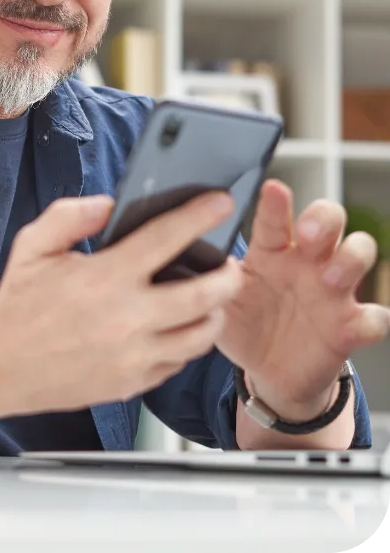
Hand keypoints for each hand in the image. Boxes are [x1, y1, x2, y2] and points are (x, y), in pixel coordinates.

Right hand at [0, 191, 242, 414]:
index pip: (165, 239)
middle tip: (230, 263)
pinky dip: (186, 343)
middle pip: (204, 296)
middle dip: (229, 275)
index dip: (198, 216)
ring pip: (200, 335)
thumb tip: (108, 204)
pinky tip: (177, 328)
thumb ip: (70, 216)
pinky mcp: (132, 383)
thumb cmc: (17, 304)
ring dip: (214, 312)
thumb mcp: (33, 246)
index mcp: (104, 278)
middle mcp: (126, 318)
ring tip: (211, 298)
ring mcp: (133, 355)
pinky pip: (177, 362)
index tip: (219, 203)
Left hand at [216, 178, 388, 420]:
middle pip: (328, 220)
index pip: (275, 219)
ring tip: (329, 277)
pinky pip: (375, 316)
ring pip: (358, 254)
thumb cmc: (243, 325)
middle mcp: (305, 262)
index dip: (276, 203)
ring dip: (350, 259)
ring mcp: (332, 291)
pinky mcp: (349, 326)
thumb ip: (209, 282)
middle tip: (307, 233)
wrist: (266, 371)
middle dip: (323, 218)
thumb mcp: (220, 303)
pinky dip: (372, 318)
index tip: (273, 188)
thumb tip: (189, 259)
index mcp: (270, 252)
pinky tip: (357, 323)